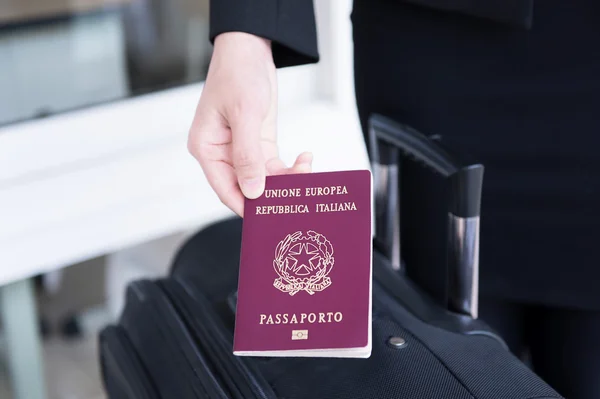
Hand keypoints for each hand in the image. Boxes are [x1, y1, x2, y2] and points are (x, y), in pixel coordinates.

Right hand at [188, 32, 311, 215]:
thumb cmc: (238, 75)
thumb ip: (247, 156)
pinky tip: (305, 160)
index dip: (246, 205)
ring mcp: (240, 150)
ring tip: (307, 170)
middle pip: (246, 187)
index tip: (267, 219)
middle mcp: (221, 153)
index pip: (224, 188)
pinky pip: (273, 167)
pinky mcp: (257, 144)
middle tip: (296, 199)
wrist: (250, 50)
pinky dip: (290, 168)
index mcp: (206, 148)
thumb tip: (252, 191)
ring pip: (263, 180)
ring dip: (286, 180)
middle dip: (272, 194)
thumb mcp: (244, 114)